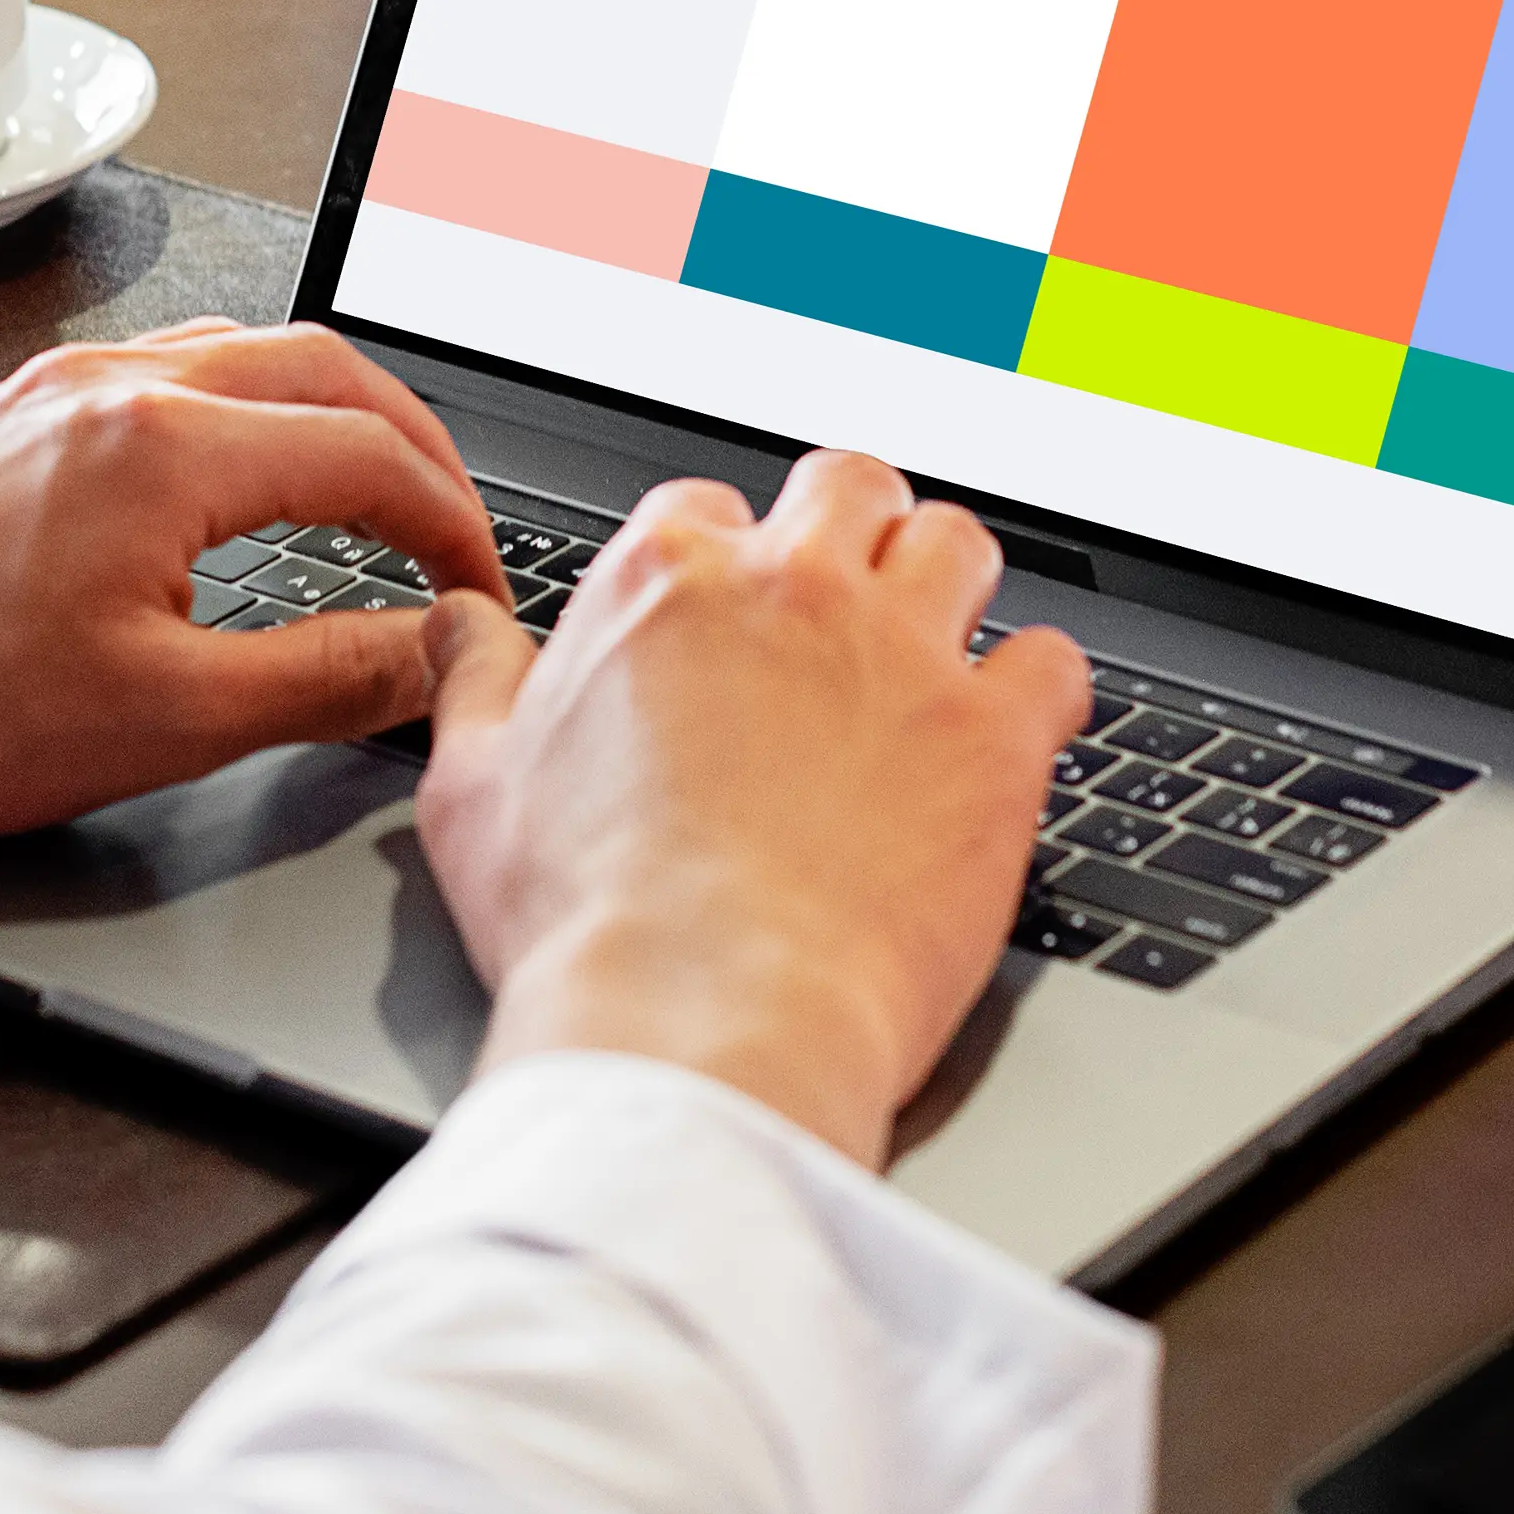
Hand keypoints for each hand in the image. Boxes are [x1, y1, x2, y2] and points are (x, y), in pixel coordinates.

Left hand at [0, 320, 509, 849]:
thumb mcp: (161, 719)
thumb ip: (321, 678)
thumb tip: (424, 656)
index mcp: (165, 446)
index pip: (370, 452)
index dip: (453, 525)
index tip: (478, 589)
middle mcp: (116, 383)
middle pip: (326, 366)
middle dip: (415, 443)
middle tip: (456, 527)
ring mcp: (59, 384)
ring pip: (248, 354)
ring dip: (334, 415)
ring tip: (377, 495)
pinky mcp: (17, 410)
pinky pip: (174, 371)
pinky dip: (251, 413)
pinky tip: (250, 479)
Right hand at [412, 449, 1090, 1168]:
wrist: (702, 1026)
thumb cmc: (586, 925)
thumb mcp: (473, 790)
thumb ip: (476, 683)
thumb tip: (460, 623)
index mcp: (664, 584)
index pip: (707, 509)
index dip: (722, 563)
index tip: (729, 618)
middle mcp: (792, 590)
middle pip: (849, 487)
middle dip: (849, 531)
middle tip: (844, 603)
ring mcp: (902, 653)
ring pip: (956, 542)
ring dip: (947, 585)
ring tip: (933, 649)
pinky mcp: (993, 738)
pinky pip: (1053, 661)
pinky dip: (1038, 690)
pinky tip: (1013, 732)